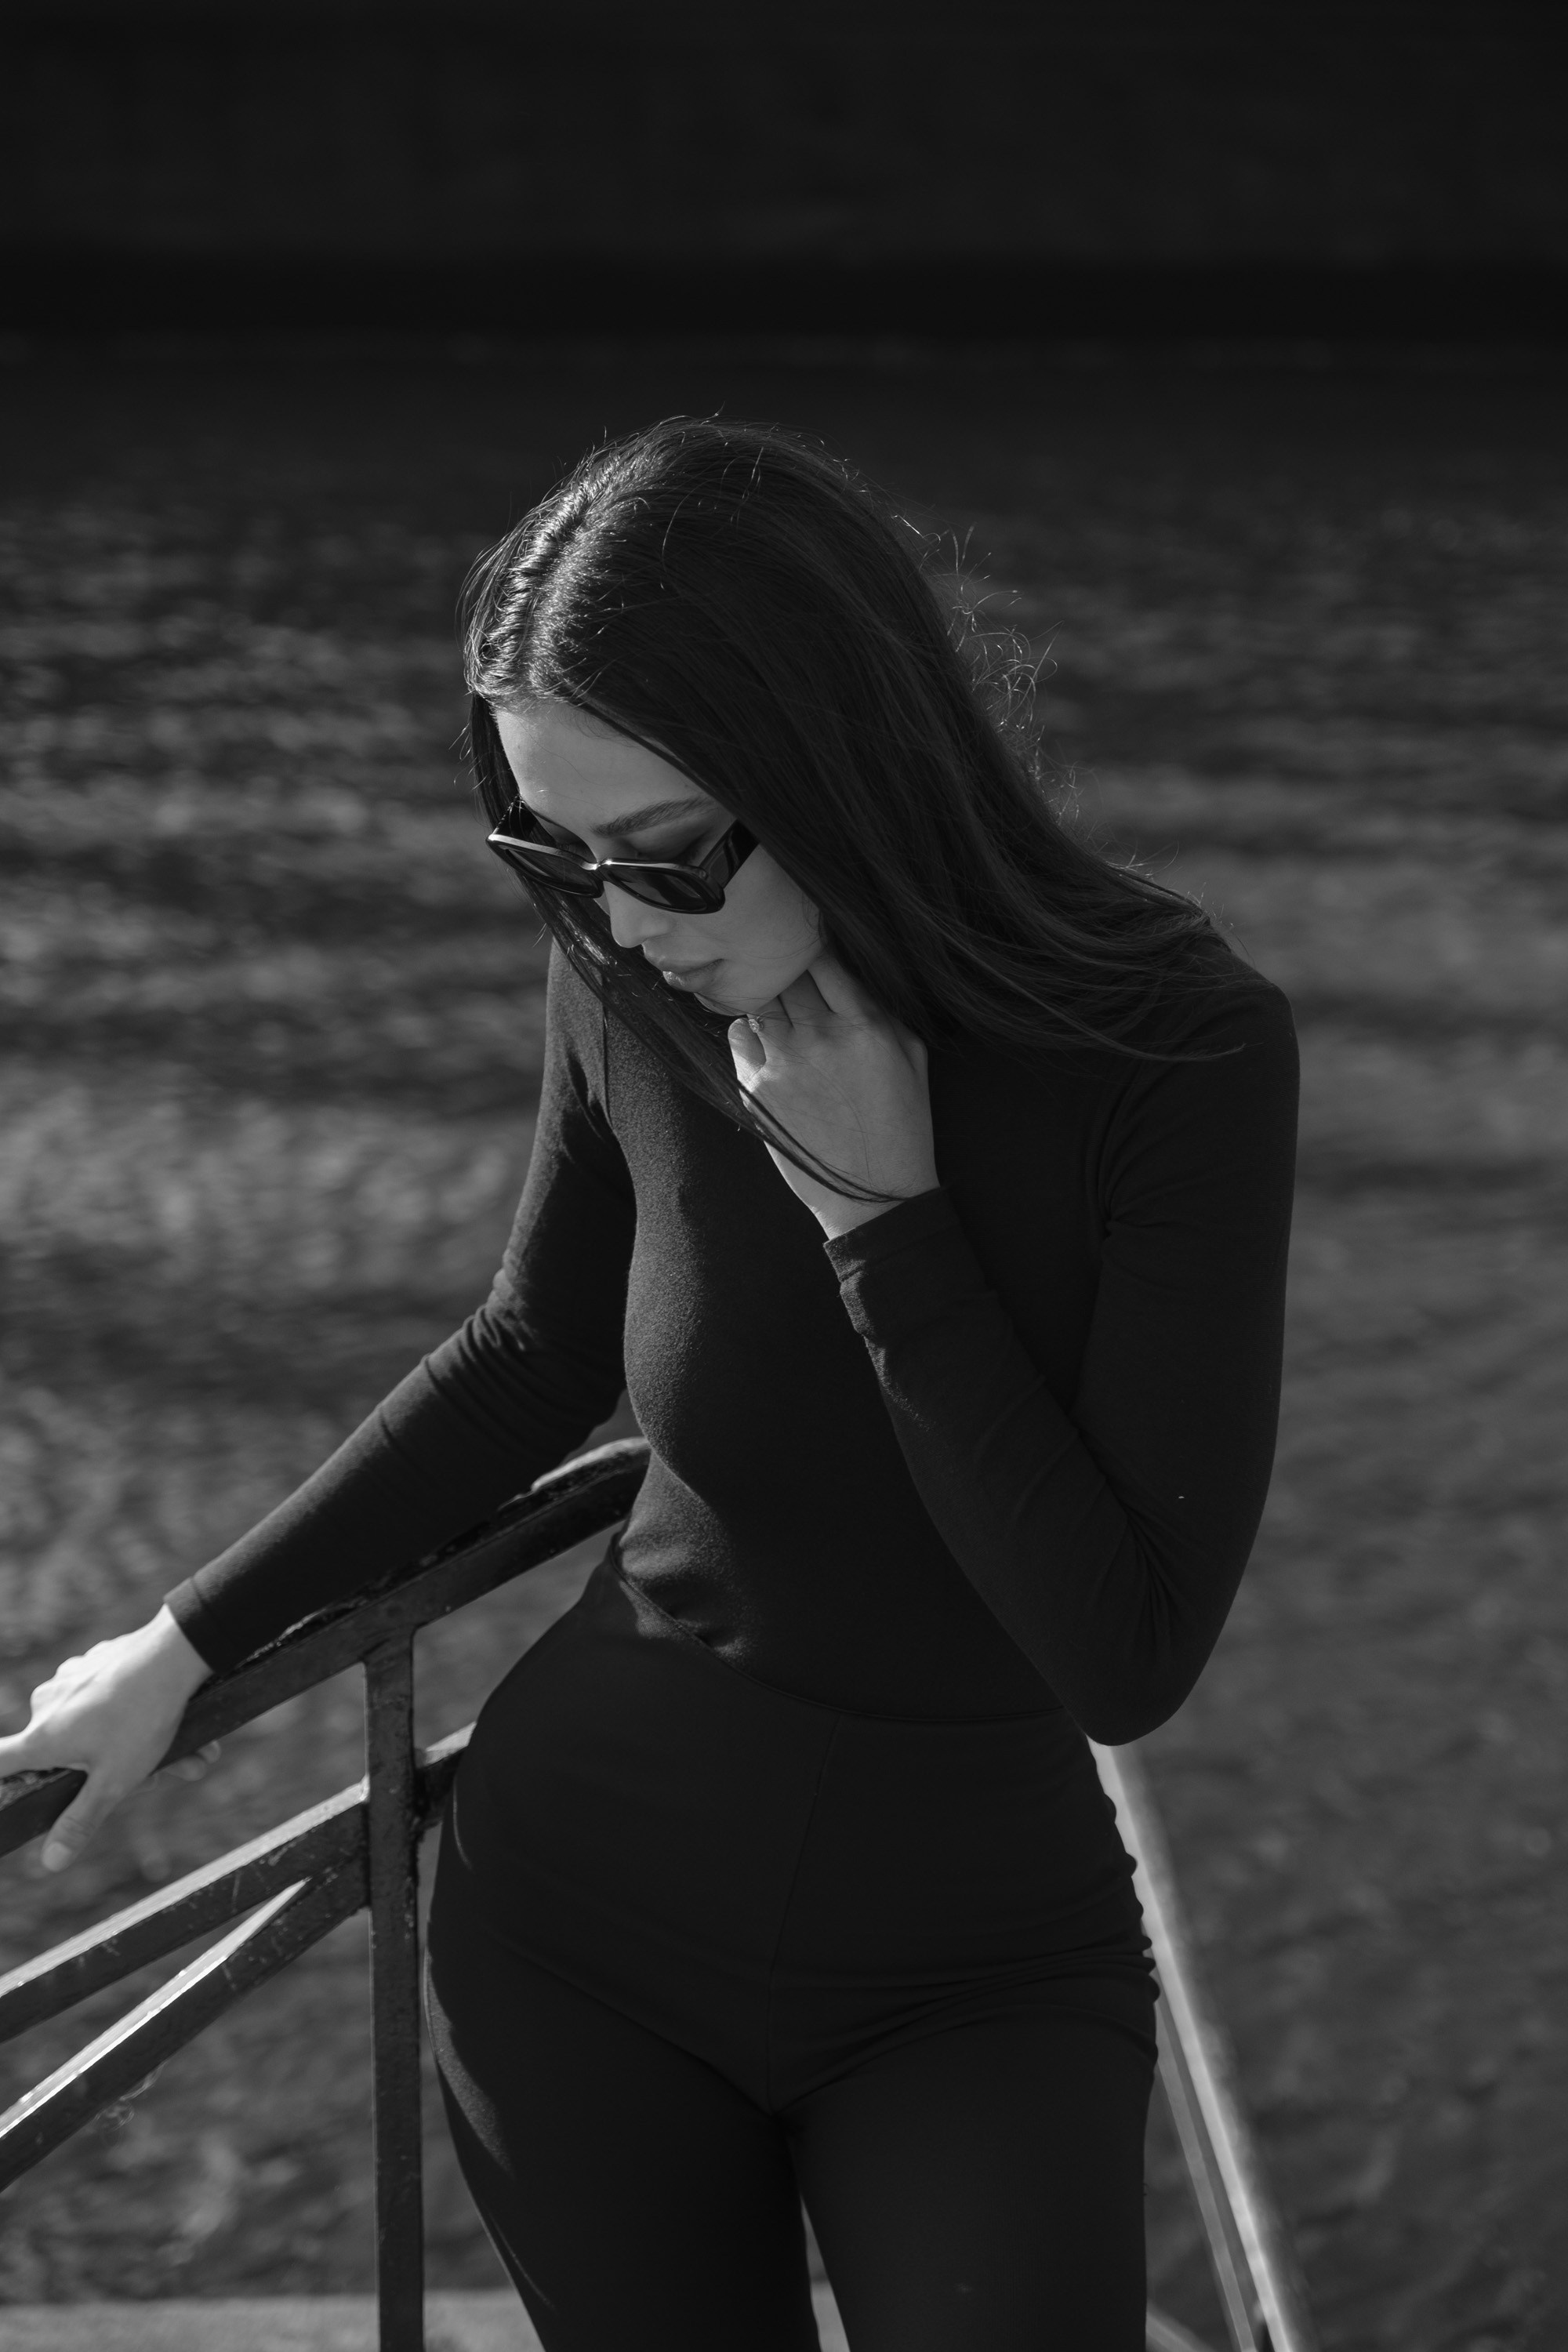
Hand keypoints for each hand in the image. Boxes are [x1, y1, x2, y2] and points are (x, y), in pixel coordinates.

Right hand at [0, 1608, 215, 1872]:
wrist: (175, 1652)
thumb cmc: (140, 1719)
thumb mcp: (114, 1781)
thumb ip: (80, 1821)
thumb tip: (51, 1862)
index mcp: (42, 1737)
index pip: (0, 1764)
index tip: (5, 1788)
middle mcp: (46, 1704)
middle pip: (66, 1751)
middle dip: (113, 1771)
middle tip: (159, 1777)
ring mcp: (70, 1678)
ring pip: (96, 1725)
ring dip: (136, 1745)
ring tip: (190, 1755)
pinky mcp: (94, 1663)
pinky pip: (110, 1699)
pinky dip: (136, 1714)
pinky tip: (172, 1721)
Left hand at [727, 953, 938, 1238]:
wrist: (874, 1197)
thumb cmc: (901, 1127)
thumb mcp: (912, 1058)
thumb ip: (884, 1009)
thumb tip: (851, 969)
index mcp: (866, 1024)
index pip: (825, 959)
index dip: (812, 947)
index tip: (808, 946)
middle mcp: (822, 1037)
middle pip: (787, 974)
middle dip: (786, 970)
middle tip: (788, 976)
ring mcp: (785, 1062)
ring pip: (758, 1001)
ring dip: (767, 1000)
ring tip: (781, 1014)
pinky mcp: (757, 1089)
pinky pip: (738, 1037)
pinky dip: (748, 1033)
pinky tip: (768, 1046)